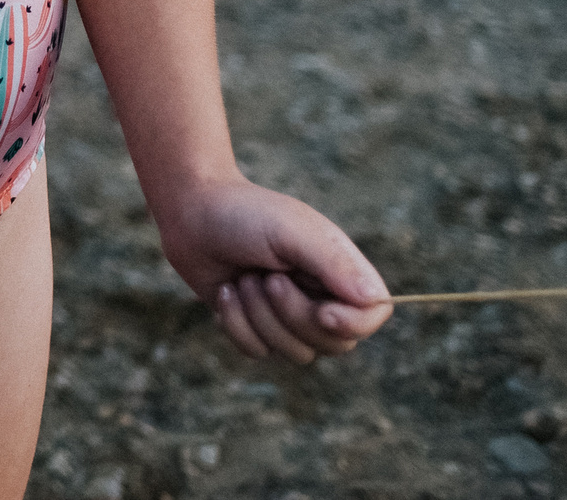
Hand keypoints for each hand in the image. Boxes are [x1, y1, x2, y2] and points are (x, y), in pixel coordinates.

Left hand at [156, 177, 391, 361]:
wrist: (190, 213)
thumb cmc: (244, 215)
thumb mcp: (292, 231)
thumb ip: (335, 264)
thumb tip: (376, 301)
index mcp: (340, 270)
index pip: (372, 316)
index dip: (353, 324)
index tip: (323, 312)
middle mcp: (320, 296)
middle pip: (334, 344)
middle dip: (292, 314)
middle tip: (266, 276)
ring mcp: (288, 315)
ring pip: (295, 353)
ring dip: (260, 316)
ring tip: (243, 278)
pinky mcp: (256, 327)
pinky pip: (257, 352)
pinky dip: (236, 323)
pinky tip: (226, 291)